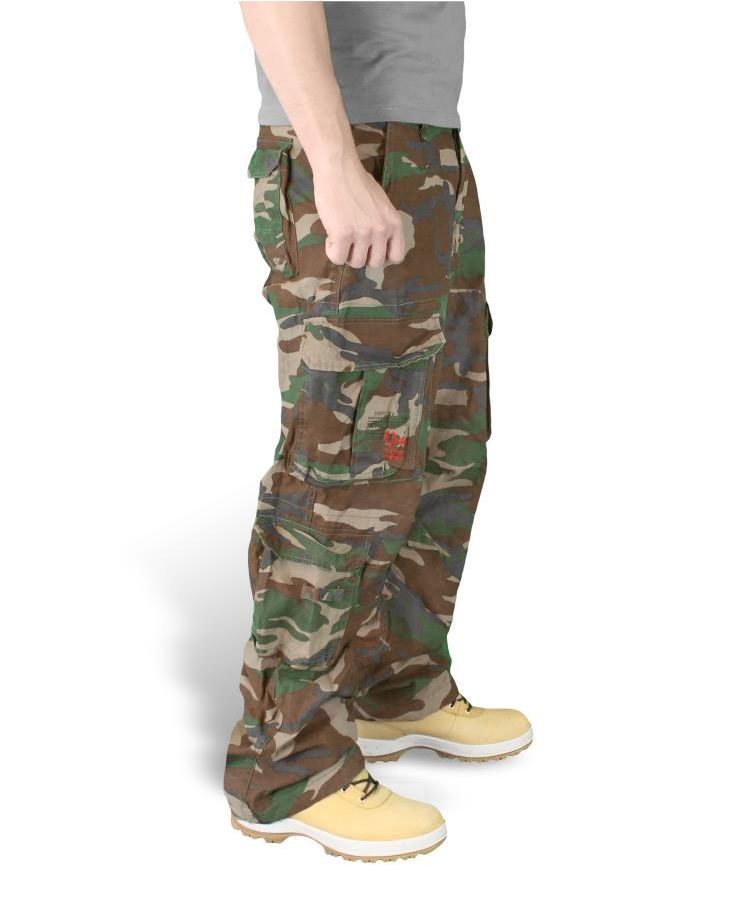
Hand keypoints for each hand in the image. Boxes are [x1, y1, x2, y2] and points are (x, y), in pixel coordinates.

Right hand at [312, 153, 404, 267]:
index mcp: (394, 223)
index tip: (371, 248)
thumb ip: (383, 223)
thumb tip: (376, 241)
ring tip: (340, 236)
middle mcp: (382, 230)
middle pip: (375, 263)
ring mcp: (363, 233)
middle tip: (352, 242)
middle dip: (362, 256)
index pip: (396, 256)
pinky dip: (331, 250)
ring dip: (346, 253)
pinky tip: (331, 236)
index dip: (382, 255)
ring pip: (355, 263)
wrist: (339, 168)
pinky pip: (337, 258)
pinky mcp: (343, 234)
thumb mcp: (382, 204)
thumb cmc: (357, 181)